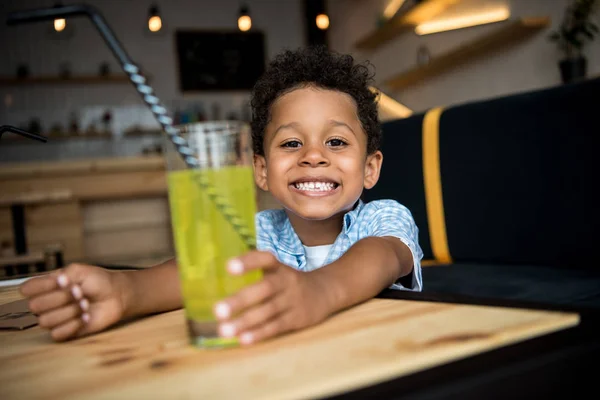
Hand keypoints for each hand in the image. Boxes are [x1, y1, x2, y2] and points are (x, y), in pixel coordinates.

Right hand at [19, 263, 127, 341]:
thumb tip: (58, 280)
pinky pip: (57, 334)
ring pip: (46, 321)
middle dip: (61, 298)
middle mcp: (46, 303)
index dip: (42, 286)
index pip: (26, 289)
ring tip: (86, 304)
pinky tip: (86, 317)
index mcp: (46, 286)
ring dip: (70, 311)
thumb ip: (67, 274)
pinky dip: (73, 325)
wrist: (115, 295)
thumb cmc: (97, 281)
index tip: (63, 281)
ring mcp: (55, 318)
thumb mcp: (81, 270)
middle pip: (35, 306)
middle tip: (79, 292)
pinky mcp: (65, 332)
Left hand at [213, 251, 332, 344]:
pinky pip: (277, 326)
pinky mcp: (297, 319)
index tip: (228, 267)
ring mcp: (293, 301)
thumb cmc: (289, 281)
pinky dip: (260, 333)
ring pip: (268, 311)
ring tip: (224, 330)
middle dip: (240, 300)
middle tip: (217, 310)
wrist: (326, 291)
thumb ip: (253, 271)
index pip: (264, 259)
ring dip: (245, 322)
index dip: (248, 262)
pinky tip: (243, 339)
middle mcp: (287, 282)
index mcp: (279, 267)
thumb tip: (213, 279)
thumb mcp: (277, 270)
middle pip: (264, 289)